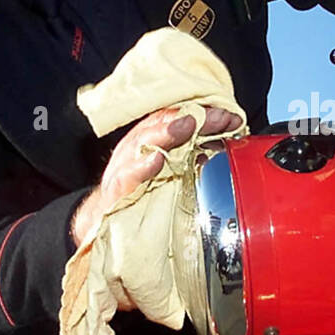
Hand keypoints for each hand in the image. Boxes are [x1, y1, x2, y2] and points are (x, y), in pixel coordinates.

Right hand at [70, 104, 240, 249]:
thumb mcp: (168, 171)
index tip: (231, 117)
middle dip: (195, 119)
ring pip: (144, 142)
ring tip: (187, 125)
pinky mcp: (115, 190)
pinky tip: (156, 160)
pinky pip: (127, 177)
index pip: (178, 118)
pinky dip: (141, 167)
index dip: (205, 114)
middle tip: (218, 117)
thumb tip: (224, 142)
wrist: (103, 220)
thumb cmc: (138, 192)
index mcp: (153, 141)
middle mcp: (138, 147)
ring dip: (168, 133)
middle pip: (164, 125)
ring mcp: (125, 166)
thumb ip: (192, 153)